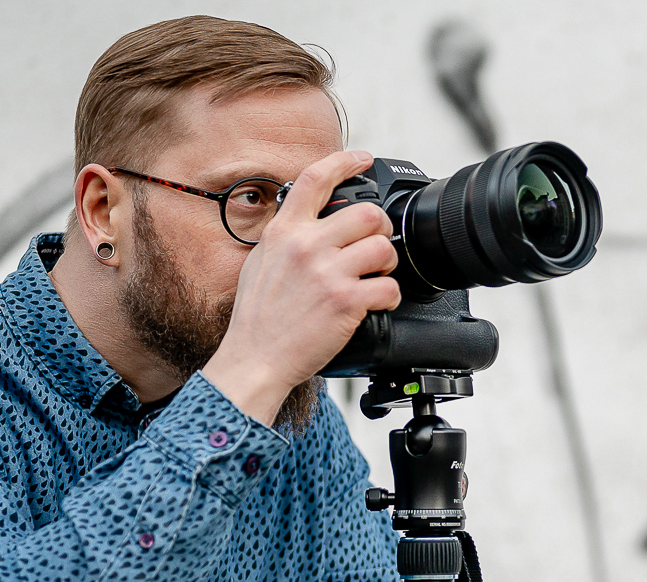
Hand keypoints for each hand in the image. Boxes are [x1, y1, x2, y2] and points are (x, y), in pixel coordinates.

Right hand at [201, 149, 400, 423]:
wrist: (255, 358)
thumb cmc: (257, 317)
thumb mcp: (261, 262)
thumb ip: (287, 236)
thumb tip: (308, 219)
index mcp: (284, 231)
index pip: (316, 178)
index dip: (345, 160)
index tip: (363, 158)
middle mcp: (306, 246)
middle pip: (367, 214)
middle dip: (380, 229)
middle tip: (376, 245)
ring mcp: (327, 273)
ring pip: (383, 247)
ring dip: (387, 263)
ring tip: (377, 276)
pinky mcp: (346, 301)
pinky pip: (388, 287)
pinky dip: (390, 296)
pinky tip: (378, 302)